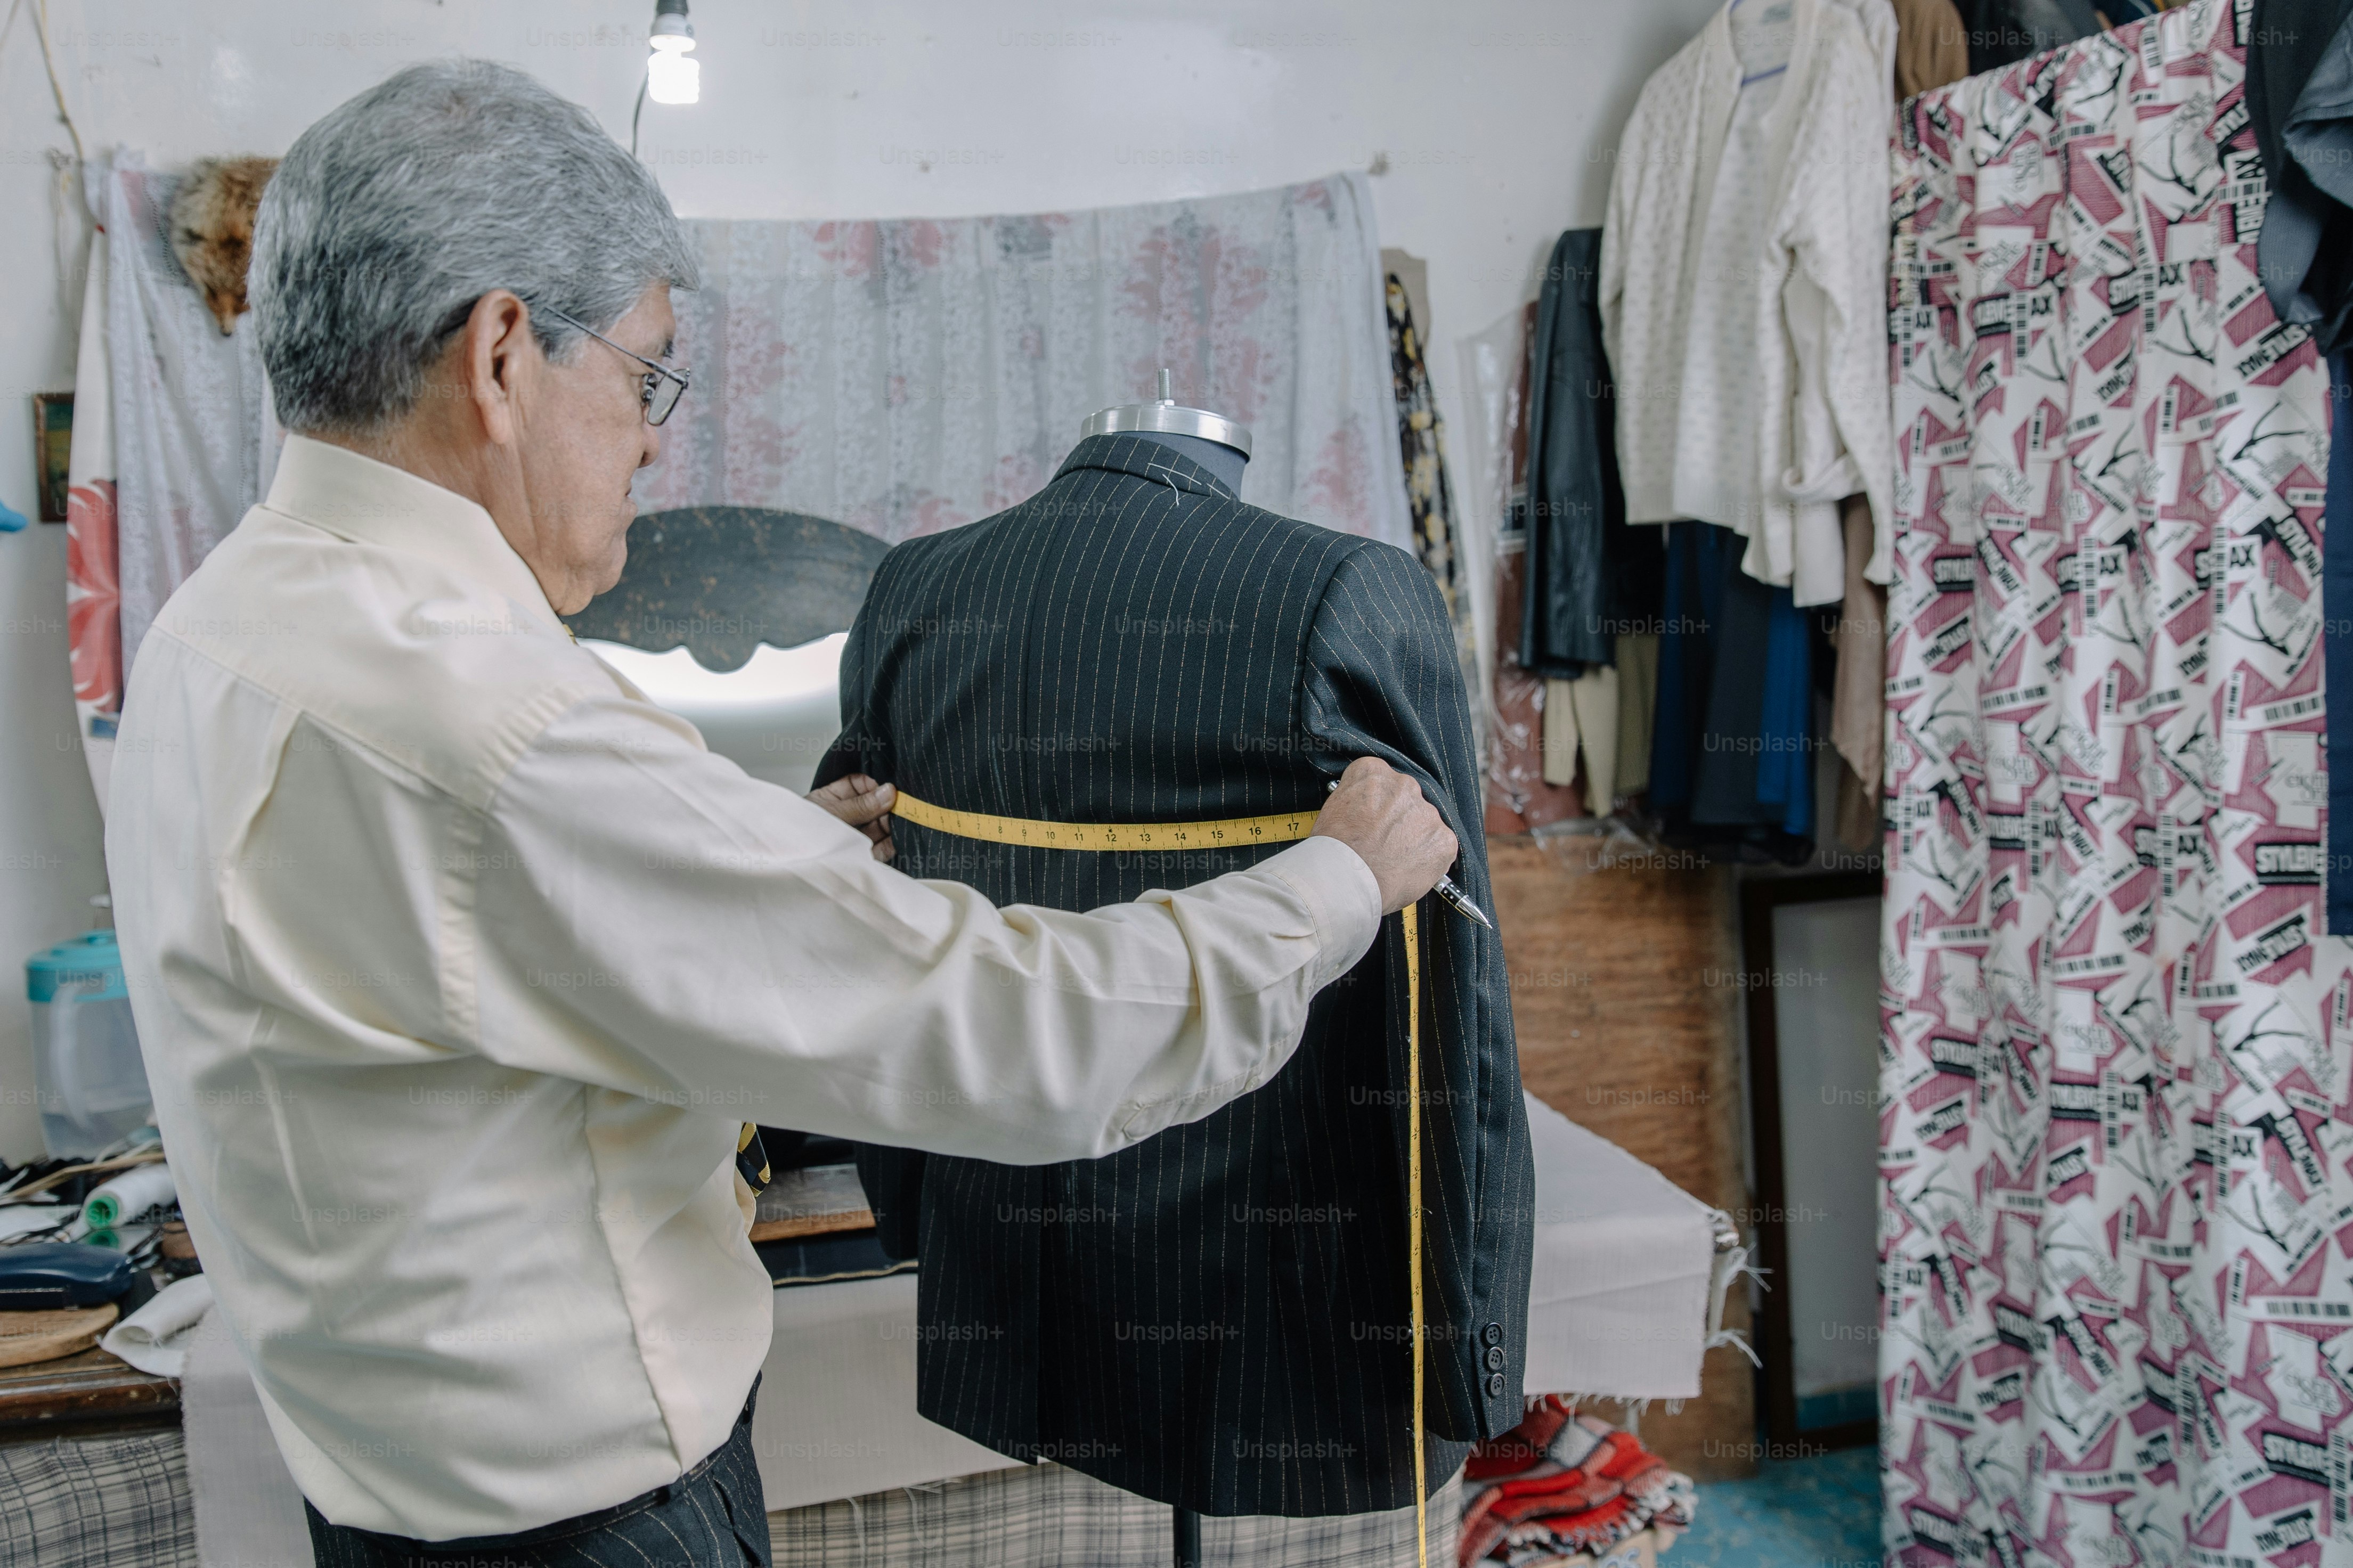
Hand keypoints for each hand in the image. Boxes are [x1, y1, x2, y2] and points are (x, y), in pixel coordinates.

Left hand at [807, 774, 895, 862]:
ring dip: (893, 823)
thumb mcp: (832, 814)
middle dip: (888, 805)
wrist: (791, 869)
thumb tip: (888, 791)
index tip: (888, 787)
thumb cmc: (800, 835)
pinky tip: (898, 837)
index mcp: (832, 799)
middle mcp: (846, 816)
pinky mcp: (863, 856)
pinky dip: (893, 843)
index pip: (859, 784)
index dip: (874, 784)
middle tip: (901, 804)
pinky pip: (883, 847)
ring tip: (903, 820)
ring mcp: (855, 836)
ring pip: (881, 826)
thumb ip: (861, 805)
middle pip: (874, 805)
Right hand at [1311, 757, 1456, 914]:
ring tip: (1394, 861)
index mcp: (1373, 772)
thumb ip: (1356, 801)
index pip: (1379, 779)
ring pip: (1425, 823)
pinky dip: (1429, 859)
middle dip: (1398, 819)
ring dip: (1414, 838)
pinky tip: (1409, 870)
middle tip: (1383, 843)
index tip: (1372, 818)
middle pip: (1406, 798)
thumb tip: (1366, 812)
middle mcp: (1405, 785)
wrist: (1346, 881)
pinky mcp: (1443, 839)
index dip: (1375, 803)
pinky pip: (1440, 847)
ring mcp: (1427, 812)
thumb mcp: (1332, 810)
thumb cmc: (1333, 850)